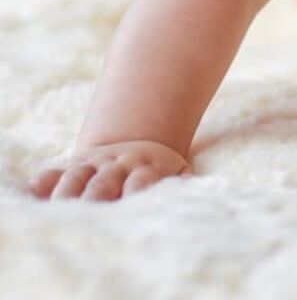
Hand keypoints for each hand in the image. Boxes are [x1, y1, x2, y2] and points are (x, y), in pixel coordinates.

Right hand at [29, 141, 191, 200]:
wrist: (137, 145)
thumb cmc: (158, 173)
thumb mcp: (175, 174)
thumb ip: (181, 185)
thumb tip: (195, 198)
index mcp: (148, 168)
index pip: (141, 180)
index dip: (136, 191)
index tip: (131, 206)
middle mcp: (118, 164)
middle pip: (104, 181)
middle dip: (95, 197)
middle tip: (89, 217)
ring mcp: (94, 163)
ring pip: (76, 176)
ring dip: (66, 193)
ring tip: (60, 212)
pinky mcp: (72, 166)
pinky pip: (53, 172)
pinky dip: (43, 182)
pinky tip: (35, 192)